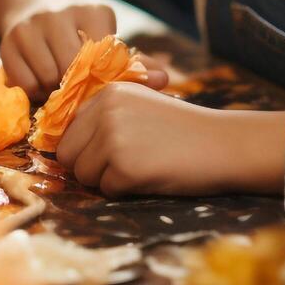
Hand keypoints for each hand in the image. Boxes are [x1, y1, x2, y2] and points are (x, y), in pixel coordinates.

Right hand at [0, 0, 167, 100]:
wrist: (33, 7)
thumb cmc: (80, 34)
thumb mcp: (108, 41)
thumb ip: (137, 63)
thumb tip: (165, 80)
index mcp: (93, 10)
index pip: (104, 56)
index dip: (102, 76)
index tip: (99, 79)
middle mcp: (59, 12)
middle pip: (74, 69)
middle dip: (77, 85)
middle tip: (79, 88)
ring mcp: (30, 25)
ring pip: (48, 77)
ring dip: (55, 90)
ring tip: (60, 83)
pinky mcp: (7, 41)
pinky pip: (24, 83)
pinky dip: (33, 91)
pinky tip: (40, 81)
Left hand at [55, 82, 284, 197]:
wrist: (221, 144)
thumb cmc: (182, 130)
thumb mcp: (140, 106)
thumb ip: (104, 116)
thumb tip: (63, 145)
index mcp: (107, 94)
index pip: (69, 131)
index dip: (86, 148)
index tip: (111, 151)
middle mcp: (105, 111)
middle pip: (68, 155)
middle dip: (90, 166)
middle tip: (126, 163)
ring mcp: (113, 139)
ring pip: (84, 176)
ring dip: (108, 179)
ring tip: (142, 166)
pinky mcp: (124, 168)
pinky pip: (106, 191)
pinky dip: (125, 191)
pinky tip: (151, 175)